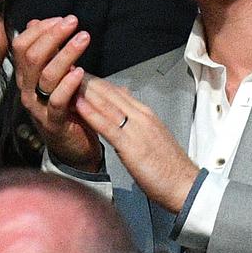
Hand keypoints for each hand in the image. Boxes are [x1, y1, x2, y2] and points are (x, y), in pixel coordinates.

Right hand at [13, 16, 101, 170]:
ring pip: (45, 75)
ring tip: (83, 38)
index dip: (40, 29)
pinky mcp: (54, 122)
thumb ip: (45, 51)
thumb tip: (35, 22)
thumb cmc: (66, 106)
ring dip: (66, 53)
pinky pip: (58, 101)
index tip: (61, 19)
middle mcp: (27, 90)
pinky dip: (69, 84)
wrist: (72, 147)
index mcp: (26, 76)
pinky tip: (81, 72)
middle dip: (53, 35)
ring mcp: (38, 107)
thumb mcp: (54, 75)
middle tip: (73, 22)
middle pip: (32, 56)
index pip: (21, 45)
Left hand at [75, 77, 198, 212]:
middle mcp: (141, 116)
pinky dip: (91, 113)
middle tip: (66, 67)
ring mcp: (137, 129)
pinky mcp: (131, 146)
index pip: (116, 91)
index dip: (95, 81)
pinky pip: (107, 126)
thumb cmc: (168, 166)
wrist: (185, 185)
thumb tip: (125, 100)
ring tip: (66, 78)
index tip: (78, 73)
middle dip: (86, 80)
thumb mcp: (152, 135)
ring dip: (85, 90)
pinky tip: (78, 105)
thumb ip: (136, 118)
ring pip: (107, 104)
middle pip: (109, 93)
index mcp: (145, 114)